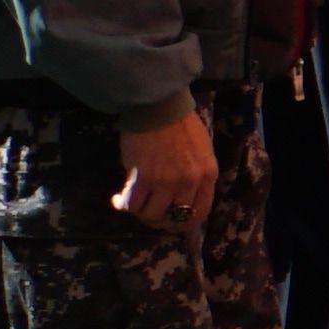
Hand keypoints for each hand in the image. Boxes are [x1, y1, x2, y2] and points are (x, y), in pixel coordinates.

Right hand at [108, 105, 219, 220]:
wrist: (159, 107)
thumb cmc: (181, 124)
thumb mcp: (201, 151)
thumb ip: (196, 175)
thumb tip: (182, 197)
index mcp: (208, 174)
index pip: (201, 211)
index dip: (185, 221)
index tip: (173, 220)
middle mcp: (190, 183)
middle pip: (176, 218)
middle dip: (162, 220)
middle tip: (149, 215)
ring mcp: (167, 182)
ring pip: (153, 214)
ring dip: (142, 213)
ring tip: (135, 205)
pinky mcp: (144, 178)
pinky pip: (134, 204)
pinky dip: (126, 205)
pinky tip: (120, 199)